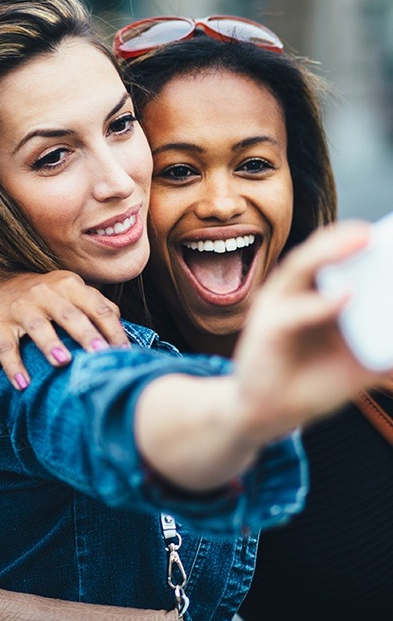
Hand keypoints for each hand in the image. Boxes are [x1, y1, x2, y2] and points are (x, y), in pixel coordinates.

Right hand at [0, 271, 127, 388]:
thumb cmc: (46, 294)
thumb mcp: (71, 291)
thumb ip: (97, 304)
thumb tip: (122, 328)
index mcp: (69, 285)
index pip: (96, 307)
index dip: (112, 330)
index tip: (124, 352)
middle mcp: (45, 293)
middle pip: (69, 314)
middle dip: (86, 334)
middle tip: (100, 354)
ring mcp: (21, 307)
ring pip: (37, 326)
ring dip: (50, 343)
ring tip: (63, 362)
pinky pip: (5, 346)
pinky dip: (13, 365)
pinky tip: (23, 383)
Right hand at [233, 221, 389, 442]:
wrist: (270, 414)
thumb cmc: (312, 383)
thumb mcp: (360, 361)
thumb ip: (384, 345)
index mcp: (316, 293)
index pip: (337, 257)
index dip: (358, 242)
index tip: (386, 235)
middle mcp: (294, 292)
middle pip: (318, 252)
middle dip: (346, 238)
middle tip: (375, 233)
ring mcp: (276, 306)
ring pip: (301, 267)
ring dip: (331, 251)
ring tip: (363, 240)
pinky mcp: (266, 329)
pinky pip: (294, 311)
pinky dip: (320, 304)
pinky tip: (346, 297)